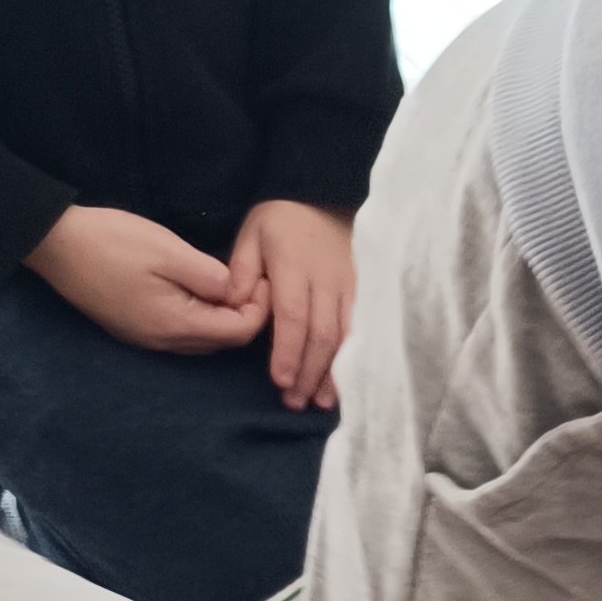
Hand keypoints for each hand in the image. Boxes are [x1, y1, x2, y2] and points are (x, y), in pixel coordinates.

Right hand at [26, 204, 261, 354]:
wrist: (53, 243)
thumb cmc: (110, 241)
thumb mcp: (168, 250)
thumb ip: (210, 276)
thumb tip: (237, 291)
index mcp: (175, 324)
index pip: (238, 333)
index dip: (259, 309)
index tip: (264, 279)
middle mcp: (162, 342)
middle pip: (223, 341)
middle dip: (245, 314)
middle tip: (252, 281)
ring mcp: (146, 338)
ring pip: (203, 339)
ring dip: (222, 316)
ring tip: (228, 282)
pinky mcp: (134, 328)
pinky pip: (180, 332)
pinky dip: (199, 316)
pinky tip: (197, 289)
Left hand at [226, 198, 355, 408]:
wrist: (322, 198)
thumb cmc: (281, 221)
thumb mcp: (251, 235)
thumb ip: (242, 270)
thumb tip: (235, 305)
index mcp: (295, 266)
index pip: (294, 315)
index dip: (289, 350)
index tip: (280, 380)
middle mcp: (327, 281)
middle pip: (322, 334)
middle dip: (309, 372)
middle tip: (295, 402)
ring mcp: (352, 287)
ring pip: (346, 337)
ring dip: (334, 372)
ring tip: (321, 402)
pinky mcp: (366, 293)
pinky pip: (362, 331)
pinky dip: (354, 359)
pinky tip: (345, 382)